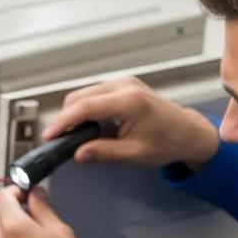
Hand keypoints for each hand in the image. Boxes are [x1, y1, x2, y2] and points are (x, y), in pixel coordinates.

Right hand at [41, 77, 220, 169]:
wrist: (188, 132)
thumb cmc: (166, 143)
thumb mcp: (134, 154)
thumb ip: (104, 153)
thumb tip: (76, 155)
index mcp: (129, 102)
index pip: (85, 107)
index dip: (63, 122)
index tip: (49, 136)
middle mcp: (124, 86)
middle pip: (79, 97)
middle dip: (65, 118)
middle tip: (58, 141)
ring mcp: (124, 82)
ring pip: (84, 94)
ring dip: (73, 113)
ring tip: (71, 135)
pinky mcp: (123, 85)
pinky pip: (94, 94)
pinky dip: (84, 108)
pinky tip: (85, 126)